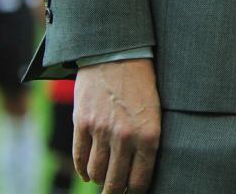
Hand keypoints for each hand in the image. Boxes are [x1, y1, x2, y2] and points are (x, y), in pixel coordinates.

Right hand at [73, 57, 160, 192]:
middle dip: (114, 192)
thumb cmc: (143, 83)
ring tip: (102, 182)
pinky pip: (79, 157)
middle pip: (115, 182)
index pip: (139, 180)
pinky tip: (87, 173)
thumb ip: (148, 140)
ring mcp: (101, 131)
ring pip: (95, 172)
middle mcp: (125, 137)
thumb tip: (141, 169)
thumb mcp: (155, 112)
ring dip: (98, 181)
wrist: (117, 54)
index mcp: (149, 135)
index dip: (134, 192)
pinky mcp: (82, 123)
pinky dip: (82, 170)